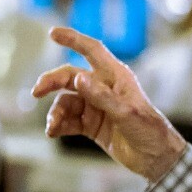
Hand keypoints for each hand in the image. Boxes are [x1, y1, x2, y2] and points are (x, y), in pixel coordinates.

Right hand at [33, 28, 185, 182]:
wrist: (155, 158)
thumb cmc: (149, 129)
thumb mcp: (126, 112)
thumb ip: (102, 96)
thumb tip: (78, 77)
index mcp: (116, 76)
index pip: (92, 50)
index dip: (73, 39)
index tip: (53, 33)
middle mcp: (103, 87)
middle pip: (71, 77)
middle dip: (52, 82)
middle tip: (36, 92)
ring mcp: (96, 106)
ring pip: (66, 102)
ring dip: (55, 112)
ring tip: (52, 127)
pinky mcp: (91, 124)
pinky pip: (69, 120)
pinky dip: (58, 125)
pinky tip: (53, 132)